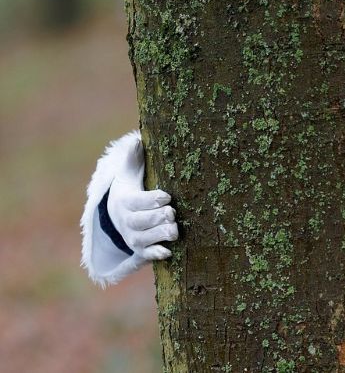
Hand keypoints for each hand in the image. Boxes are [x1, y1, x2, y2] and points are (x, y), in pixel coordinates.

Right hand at [106, 136, 177, 260]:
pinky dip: (155, 255)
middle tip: (172, 212)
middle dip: (156, 218)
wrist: (119, 215)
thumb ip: (133, 158)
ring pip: (143, 240)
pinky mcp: (140, 250)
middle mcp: (127, 222)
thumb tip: (137, 140)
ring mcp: (133, 237)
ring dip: (158, 236)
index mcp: (125, 201)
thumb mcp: (129, 173)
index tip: (166, 196)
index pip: (136, 202)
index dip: (150, 200)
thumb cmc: (131, 189)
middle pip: (139, 222)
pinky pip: (145, 255)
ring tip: (174, 230)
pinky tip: (168, 252)